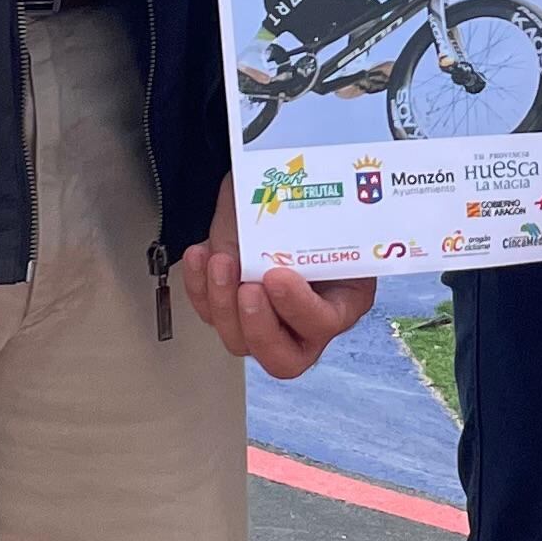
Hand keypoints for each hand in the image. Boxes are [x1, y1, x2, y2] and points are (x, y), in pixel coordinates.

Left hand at [177, 178, 380, 376]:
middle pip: (283, 359)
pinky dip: (199, 287)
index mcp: (342, 298)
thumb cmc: (298, 195)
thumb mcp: (307, 205)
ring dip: (222, 303)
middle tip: (247, 289)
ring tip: (219, 260)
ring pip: (239, 341)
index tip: (278, 276)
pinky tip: (200, 257)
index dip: (299, 307)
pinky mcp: (229, 309)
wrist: (268, 182)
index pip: (325, 323)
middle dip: (259, 327)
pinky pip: (209, 314)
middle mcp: (305, 319)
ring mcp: (265, 319)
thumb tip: (268, 235)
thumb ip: (294, 220)